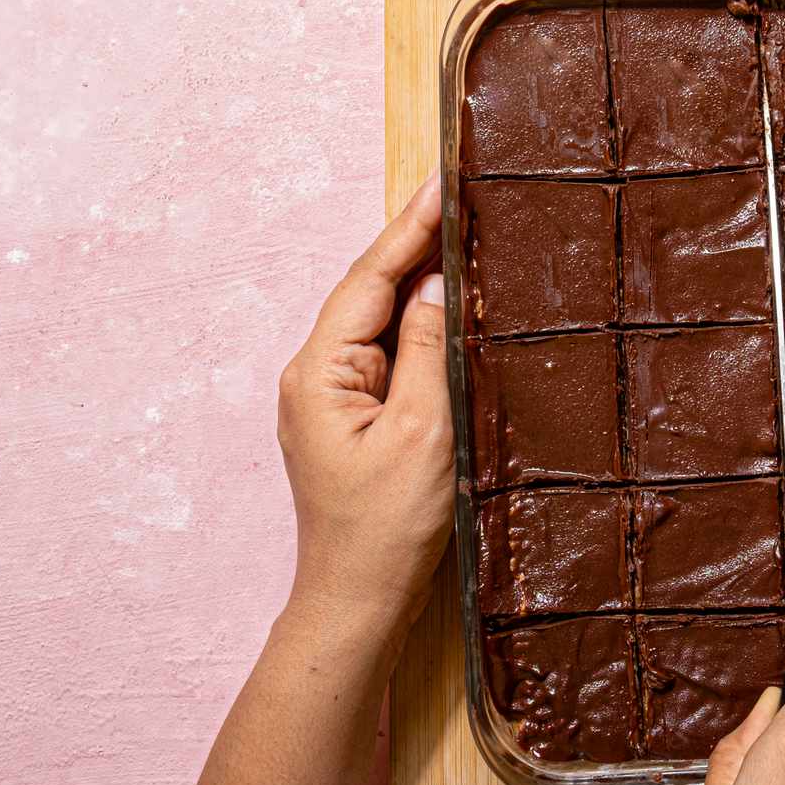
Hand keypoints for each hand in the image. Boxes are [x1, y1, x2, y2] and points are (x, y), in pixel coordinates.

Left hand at [276, 173, 452, 645]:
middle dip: (417, 247)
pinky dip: (422, 332)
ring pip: (382, 324)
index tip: (444, 184)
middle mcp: (315, 375)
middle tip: (465, 200)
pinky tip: (454, 317)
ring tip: (469, 243)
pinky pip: (390, 357)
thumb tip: (438, 286)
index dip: (410, 228)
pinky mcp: (353, 420)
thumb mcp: (422, 432)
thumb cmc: (386, 528)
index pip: (370, 278)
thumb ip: (428, 350)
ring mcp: (332, 399)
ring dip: (422, 287)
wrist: (358, 600)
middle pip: (372, 293)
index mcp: (320, 371)